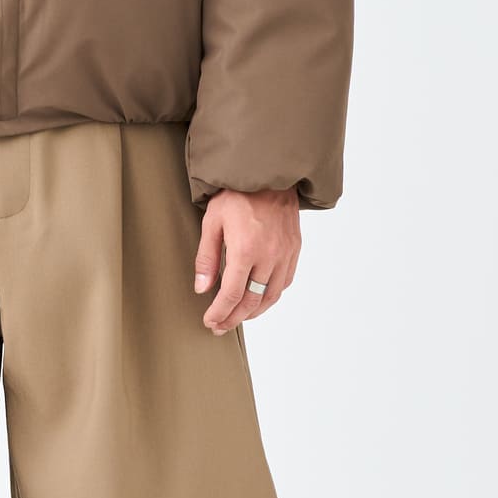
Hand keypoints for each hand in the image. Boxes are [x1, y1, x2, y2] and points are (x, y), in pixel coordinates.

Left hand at [195, 187, 299, 331]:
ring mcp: (285, 254)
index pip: (232, 295)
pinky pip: (285, 282)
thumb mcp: (213, 222)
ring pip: (271, 296)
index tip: (210, 322)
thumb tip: (202, 289)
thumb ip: (207, 258)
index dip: (220, 313)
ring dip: (254, 312)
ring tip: (237, 316)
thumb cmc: (237, 193)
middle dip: (234, 318)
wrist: (269, 172)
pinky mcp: (295, 249)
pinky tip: (259, 298)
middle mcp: (269, 256)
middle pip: (252, 302)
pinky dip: (271, 296)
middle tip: (220, 326)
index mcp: (245, 250)